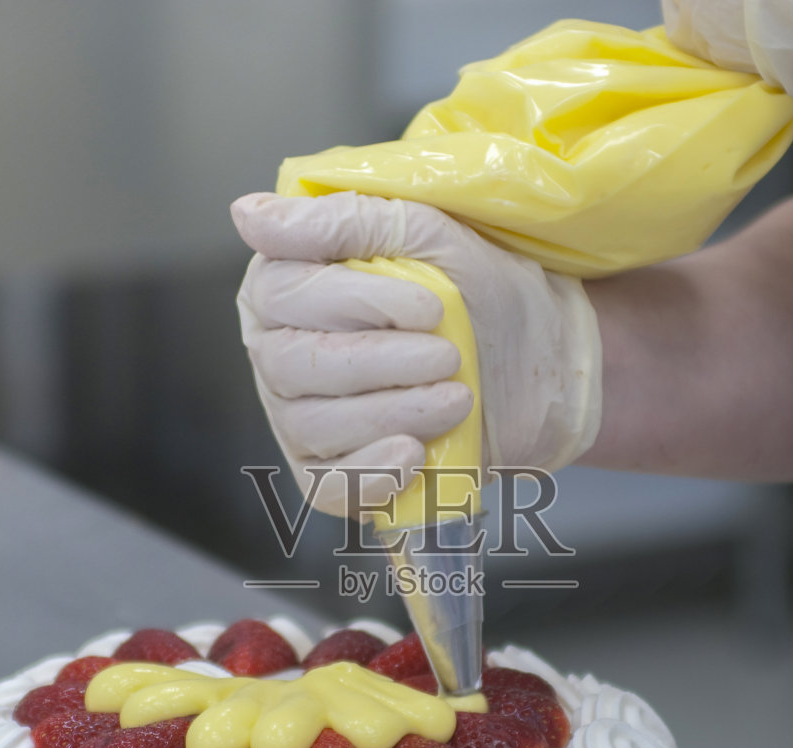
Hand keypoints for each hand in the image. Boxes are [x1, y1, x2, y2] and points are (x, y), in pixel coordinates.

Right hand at [232, 191, 600, 517]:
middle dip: (379, 361)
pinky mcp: (334, 474)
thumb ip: (342, 220)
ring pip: (312, 423)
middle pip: (291, 362)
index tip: (429, 307)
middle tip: (447, 357)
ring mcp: (300, 418)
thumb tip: (247, 215)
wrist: (544, 365)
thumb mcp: (426, 233)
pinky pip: (328, 486)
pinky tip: (414, 453)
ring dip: (393, 411)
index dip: (356, 302)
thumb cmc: (483, 292)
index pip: (282, 293)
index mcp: (290, 285)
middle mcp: (281, 351)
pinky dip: (373, 472)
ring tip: (456, 398)